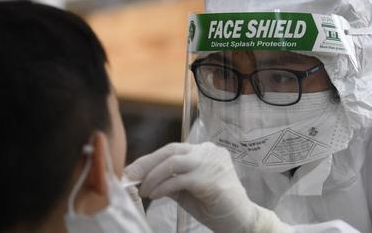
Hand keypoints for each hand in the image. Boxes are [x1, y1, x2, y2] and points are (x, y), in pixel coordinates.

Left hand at [125, 142, 293, 232]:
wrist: (241, 221)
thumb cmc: (215, 206)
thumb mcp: (188, 189)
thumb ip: (171, 180)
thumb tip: (143, 178)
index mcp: (205, 151)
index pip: (172, 149)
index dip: (150, 159)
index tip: (132, 171)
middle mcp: (209, 152)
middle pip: (170, 151)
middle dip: (146, 164)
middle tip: (129, 176)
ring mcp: (211, 163)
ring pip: (173, 162)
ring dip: (152, 177)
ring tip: (143, 190)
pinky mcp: (210, 180)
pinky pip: (179, 180)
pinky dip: (163, 188)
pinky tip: (155, 196)